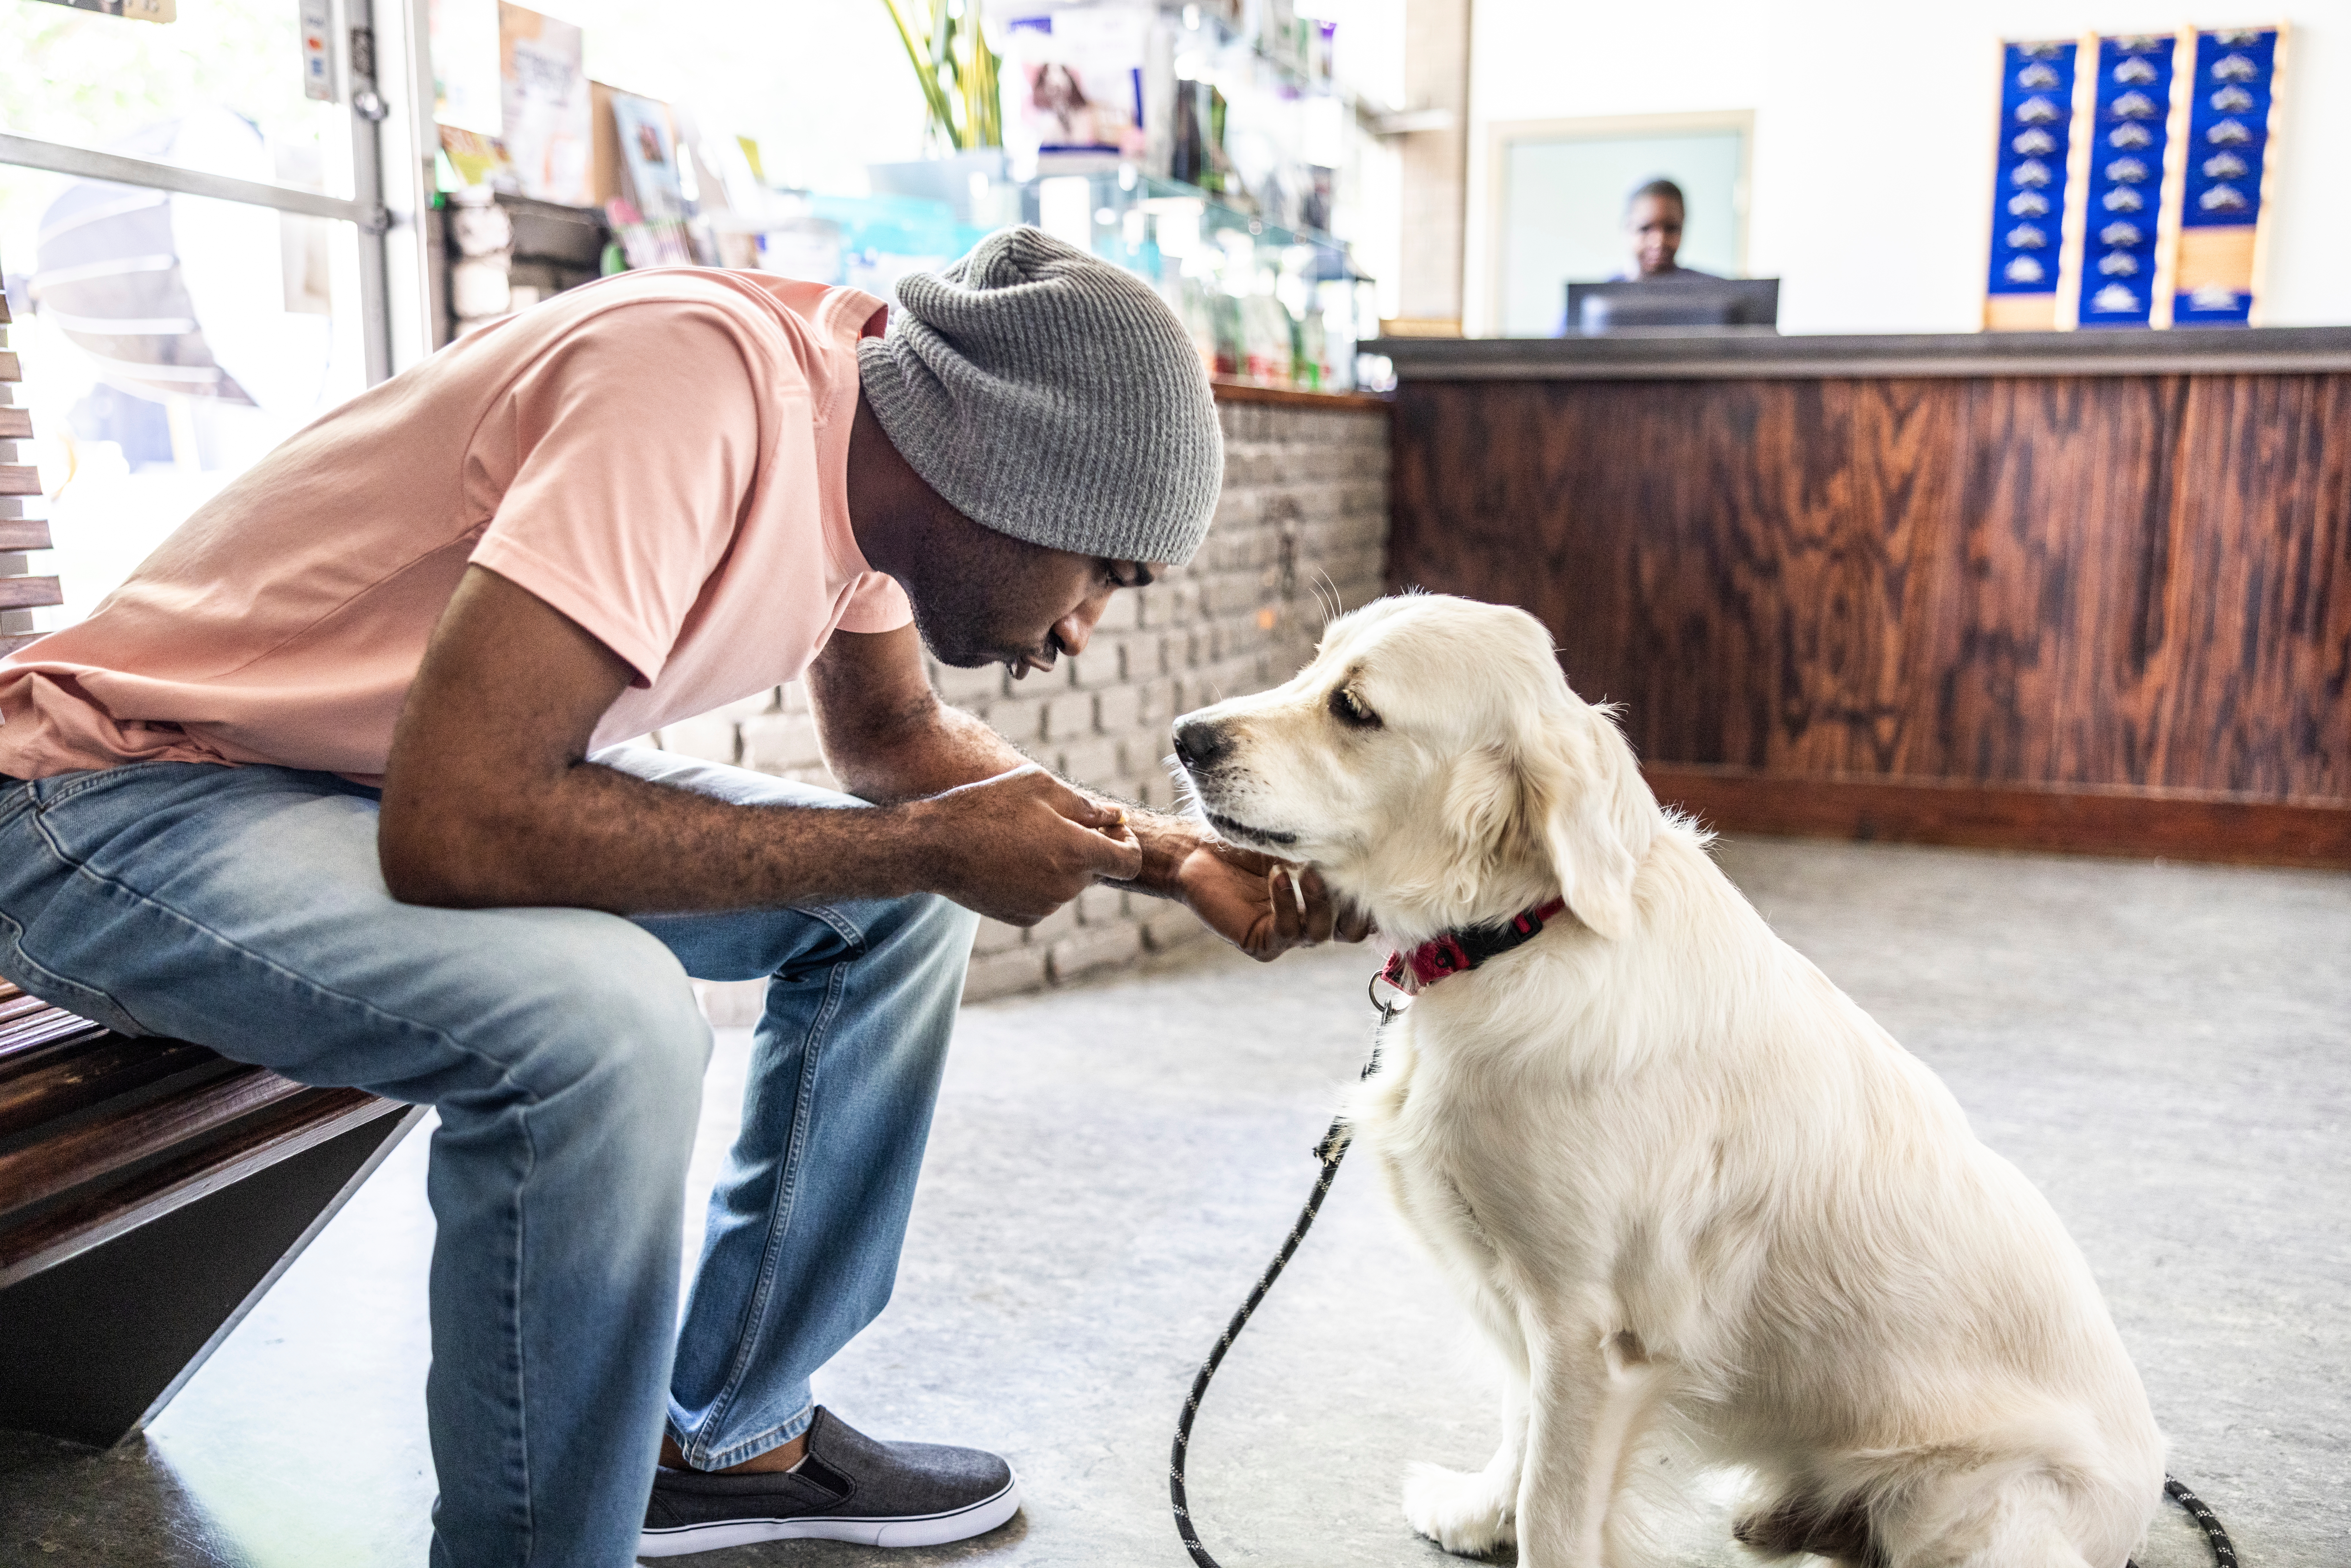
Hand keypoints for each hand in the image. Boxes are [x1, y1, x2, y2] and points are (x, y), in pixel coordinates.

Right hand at [907, 764, 1141, 925]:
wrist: (935, 845)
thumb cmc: (987, 805)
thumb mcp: (1038, 787)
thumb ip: (1085, 805)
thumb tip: (1117, 816)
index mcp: (1078, 852)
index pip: (1130, 861)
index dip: (1126, 844)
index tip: (1112, 830)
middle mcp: (1067, 885)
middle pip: (1096, 870)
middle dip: (1086, 849)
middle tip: (1052, 824)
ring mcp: (1045, 905)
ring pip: (1068, 884)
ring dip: (1058, 864)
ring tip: (1020, 839)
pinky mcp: (1024, 918)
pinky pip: (1044, 899)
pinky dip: (1036, 882)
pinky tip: (1008, 861)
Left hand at [1176, 839, 1373, 960]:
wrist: (1197, 852)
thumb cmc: (1247, 843)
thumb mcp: (1295, 842)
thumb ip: (1328, 849)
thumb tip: (1369, 842)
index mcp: (1325, 900)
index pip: (1364, 913)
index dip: (1375, 900)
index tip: (1377, 871)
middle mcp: (1310, 921)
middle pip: (1353, 932)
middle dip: (1355, 907)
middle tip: (1346, 875)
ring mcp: (1287, 935)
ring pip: (1321, 933)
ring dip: (1320, 900)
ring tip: (1308, 868)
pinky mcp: (1262, 943)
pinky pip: (1286, 932)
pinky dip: (1286, 903)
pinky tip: (1277, 876)